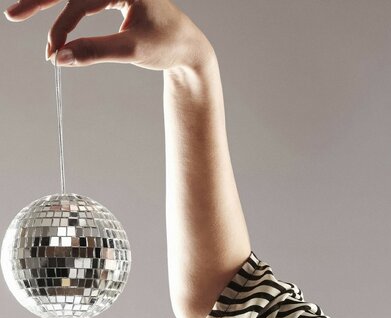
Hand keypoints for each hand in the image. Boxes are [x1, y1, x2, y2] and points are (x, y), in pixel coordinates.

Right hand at [4, 0, 215, 70]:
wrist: (190, 49)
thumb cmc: (168, 45)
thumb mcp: (133, 50)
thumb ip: (95, 51)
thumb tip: (59, 57)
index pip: (81, 2)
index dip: (62, 27)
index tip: (53, 52)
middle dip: (41, 0)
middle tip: (13, 15)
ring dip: (50, 3)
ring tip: (20, 12)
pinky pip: (84, 0)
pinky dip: (67, 10)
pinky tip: (52, 17)